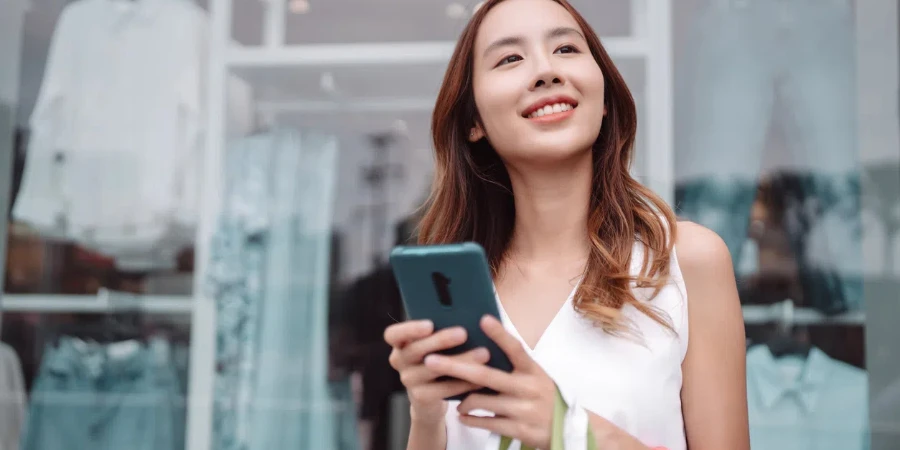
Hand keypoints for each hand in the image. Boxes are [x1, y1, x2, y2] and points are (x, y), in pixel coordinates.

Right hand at [385, 320, 491, 424]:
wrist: (431, 397)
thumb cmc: (438, 356)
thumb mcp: (435, 343)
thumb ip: (442, 328)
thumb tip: (467, 313)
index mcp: (401, 342)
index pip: (392, 334)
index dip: (409, 329)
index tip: (429, 324)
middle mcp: (399, 360)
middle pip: (415, 350)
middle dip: (440, 340)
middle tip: (463, 333)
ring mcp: (408, 380)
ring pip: (433, 369)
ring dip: (459, 361)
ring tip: (483, 353)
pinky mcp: (420, 397)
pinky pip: (443, 389)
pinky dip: (463, 383)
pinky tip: (481, 377)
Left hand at [422, 315, 557, 448]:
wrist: (567, 431)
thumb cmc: (543, 397)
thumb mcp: (536, 377)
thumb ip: (514, 365)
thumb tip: (484, 345)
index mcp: (533, 370)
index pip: (515, 348)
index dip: (499, 334)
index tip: (482, 319)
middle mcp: (528, 387)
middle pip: (485, 375)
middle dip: (455, 366)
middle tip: (431, 360)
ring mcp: (523, 410)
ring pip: (480, 401)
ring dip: (463, 400)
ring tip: (456, 401)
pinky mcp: (518, 429)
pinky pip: (485, 422)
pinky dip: (470, 419)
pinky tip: (463, 416)